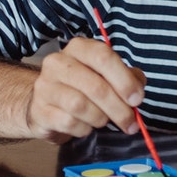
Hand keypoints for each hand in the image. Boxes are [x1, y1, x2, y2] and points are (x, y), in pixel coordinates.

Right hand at [26, 37, 146, 142]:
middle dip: (118, 108)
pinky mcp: (39, 110)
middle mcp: (58, 62)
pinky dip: (84, 129)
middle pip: (95, 86)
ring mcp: (45, 86)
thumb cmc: (85, 87)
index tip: (137, 99)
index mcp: (80, 48)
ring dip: (100, 118)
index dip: (124, 80)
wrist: (48, 104)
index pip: (103, 57)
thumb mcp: (110, 76)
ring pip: (80, 106)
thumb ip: (129, 79)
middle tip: (131, 123)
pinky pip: (68, 123)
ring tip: (104, 120)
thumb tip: (136, 94)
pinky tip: (86, 126)